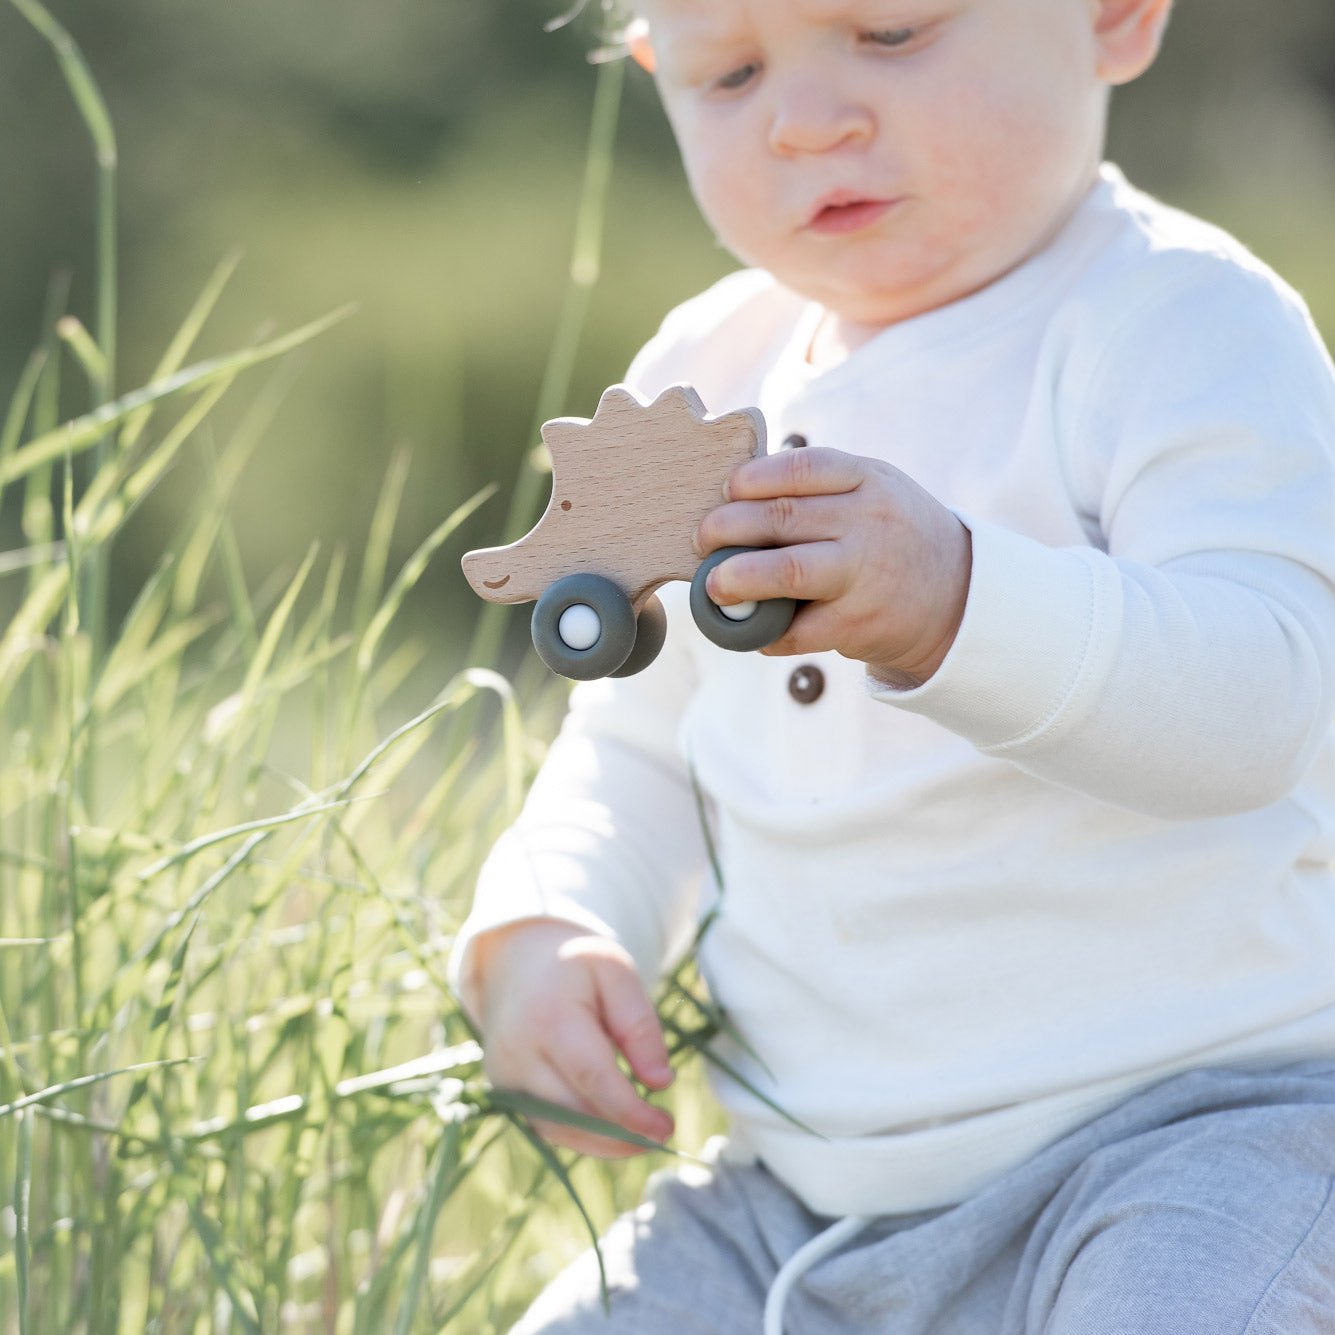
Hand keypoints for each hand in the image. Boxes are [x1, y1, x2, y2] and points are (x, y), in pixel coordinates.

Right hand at [470, 919, 674, 1157]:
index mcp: (549, 1014)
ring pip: (557, 1129)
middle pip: (573, 1112)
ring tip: (642, 1136)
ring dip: (604, 1143)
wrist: (517, 960)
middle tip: (663, 1132)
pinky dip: (581, 1135)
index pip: (592, 1077)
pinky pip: (545, 1126)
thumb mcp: (616, 974)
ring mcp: (504, 1075)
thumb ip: (639, 1025)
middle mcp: (517, 1051)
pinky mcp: (503, 1090)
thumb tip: (661, 1082)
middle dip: (622, 1135)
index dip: (631, 1112)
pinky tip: (612, 1129)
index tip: (666, 1126)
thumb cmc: (575, 965)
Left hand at [693, 446, 971, 683]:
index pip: (800, 469)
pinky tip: (752, 631)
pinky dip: (765, 632)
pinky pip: (797, 630)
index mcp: (868, 481)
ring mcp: (864, 575)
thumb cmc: (896, 538)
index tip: (725, 490)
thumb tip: (736, 490)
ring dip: (738, 578)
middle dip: (728, 528)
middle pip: (781, 519)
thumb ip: (822, 487)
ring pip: (786, 572)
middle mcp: (867, 524)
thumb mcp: (876, 491)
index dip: (752, 479)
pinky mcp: (858, 624)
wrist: (959, 599)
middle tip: (703, 539)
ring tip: (713, 586)